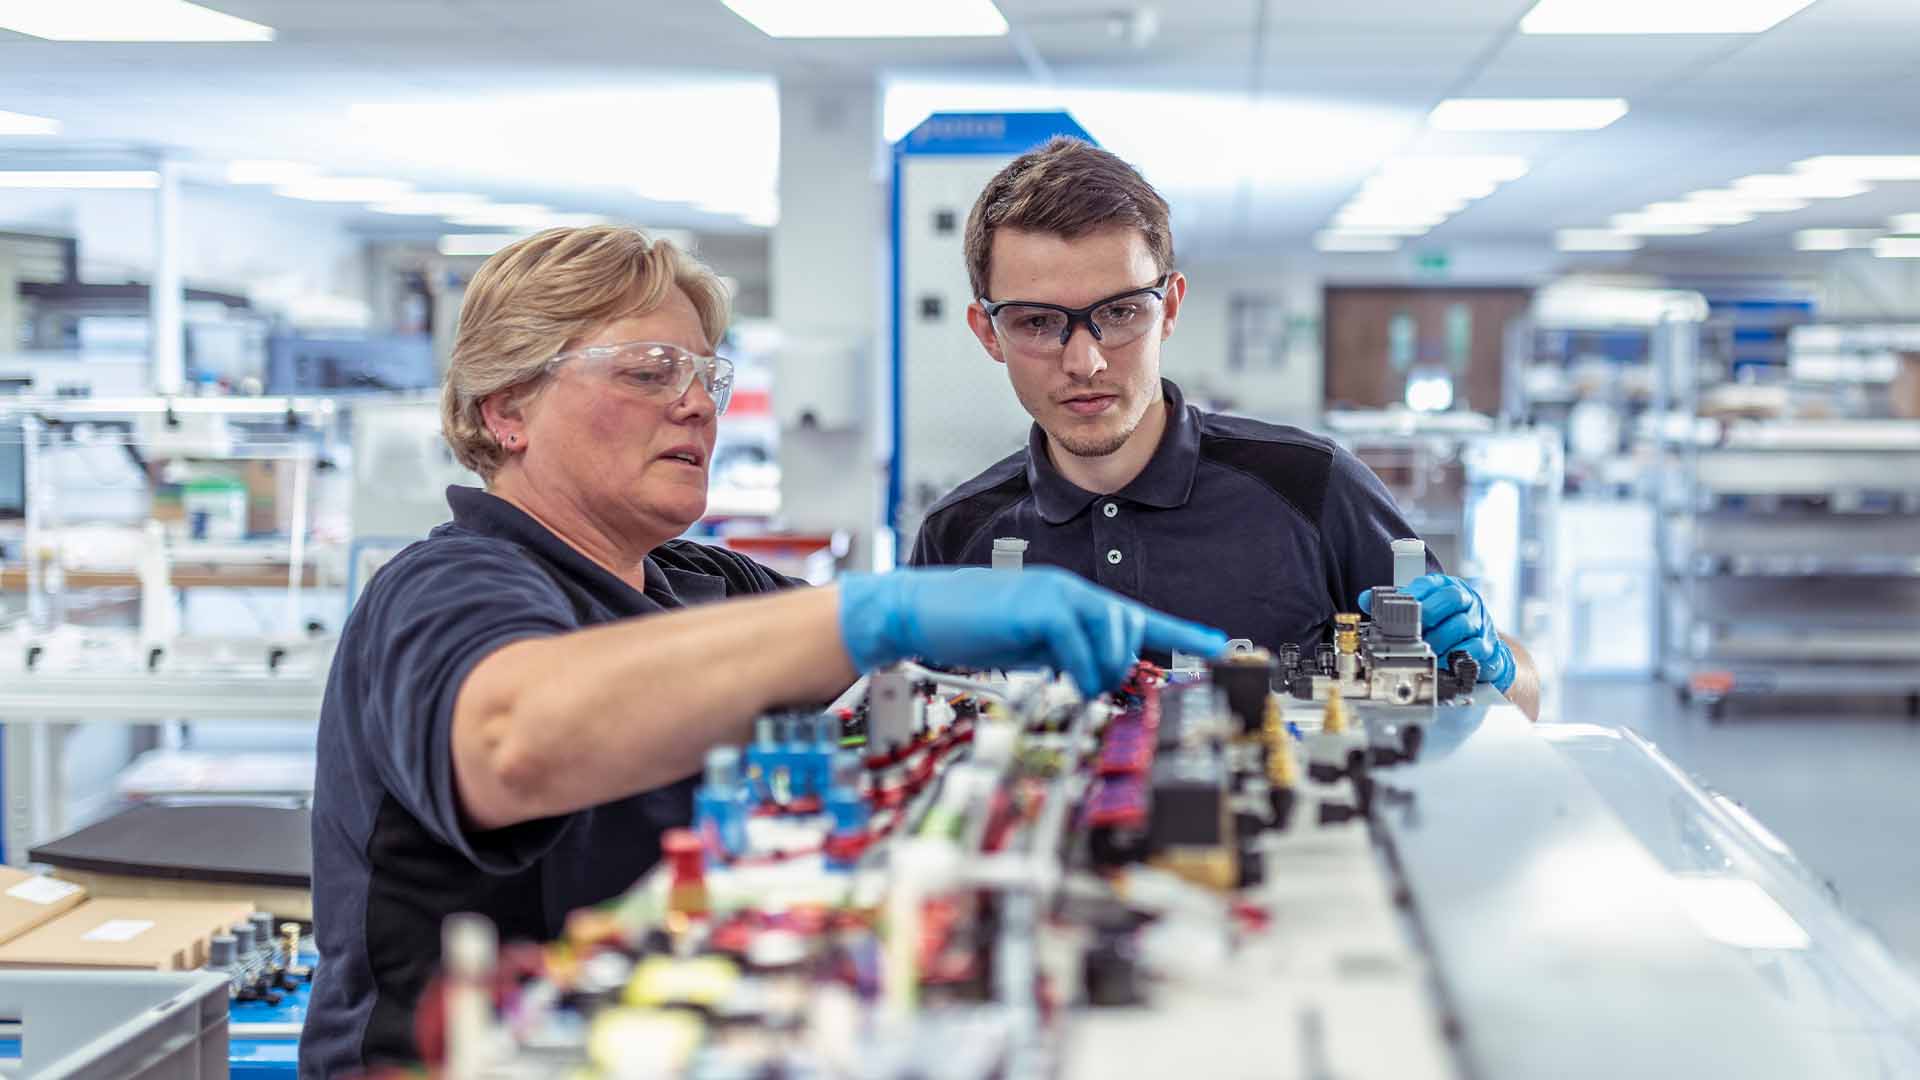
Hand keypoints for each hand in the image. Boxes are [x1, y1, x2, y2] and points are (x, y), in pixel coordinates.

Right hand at [838, 567, 1228, 695]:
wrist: (920, 609)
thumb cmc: (971, 629)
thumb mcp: (1031, 647)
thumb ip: (1066, 654)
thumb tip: (1097, 676)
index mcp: (1073, 600)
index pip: (1137, 615)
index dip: (1181, 631)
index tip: (1217, 644)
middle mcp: (1071, 590)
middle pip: (1130, 626)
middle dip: (1121, 666)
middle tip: (1091, 687)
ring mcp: (1055, 593)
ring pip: (1112, 633)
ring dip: (1102, 669)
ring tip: (1074, 683)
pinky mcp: (1037, 606)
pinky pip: (1078, 641)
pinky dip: (1078, 667)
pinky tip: (1063, 677)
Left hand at [1359, 574, 1515, 692]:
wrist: (1477, 645)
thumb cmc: (1445, 623)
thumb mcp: (1420, 607)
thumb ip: (1394, 603)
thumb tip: (1366, 599)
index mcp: (1447, 587)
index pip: (1431, 583)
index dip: (1414, 594)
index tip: (1399, 606)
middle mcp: (1466, 600)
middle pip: (1452, 598)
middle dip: (1429, 613)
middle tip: (1413, 629)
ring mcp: (1479, 622)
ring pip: (1462, 624)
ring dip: (1440, 638)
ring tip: (1424, 648)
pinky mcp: (1487, 645)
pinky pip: (1475, 648)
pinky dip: (1457, 656)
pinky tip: (1443, 661)